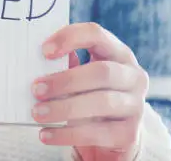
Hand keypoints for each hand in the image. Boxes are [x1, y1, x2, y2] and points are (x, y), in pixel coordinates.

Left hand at [32, 22, 148, 160]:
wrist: (113, 136)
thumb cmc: (90, 96)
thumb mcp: (81, 76)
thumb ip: (65, 65)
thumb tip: (34, 62)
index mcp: (118, 53)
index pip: (97, 35)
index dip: (70, 38)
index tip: (44, 51)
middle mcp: (133, 76)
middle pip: (102, 72)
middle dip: (65, 80)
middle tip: (36, 89)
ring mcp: (135, 106)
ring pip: (102, 103)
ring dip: (64, 108)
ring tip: (37, 112)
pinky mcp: (128, 134)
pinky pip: (97, 133)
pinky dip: (67, 134)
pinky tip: (46, 134)